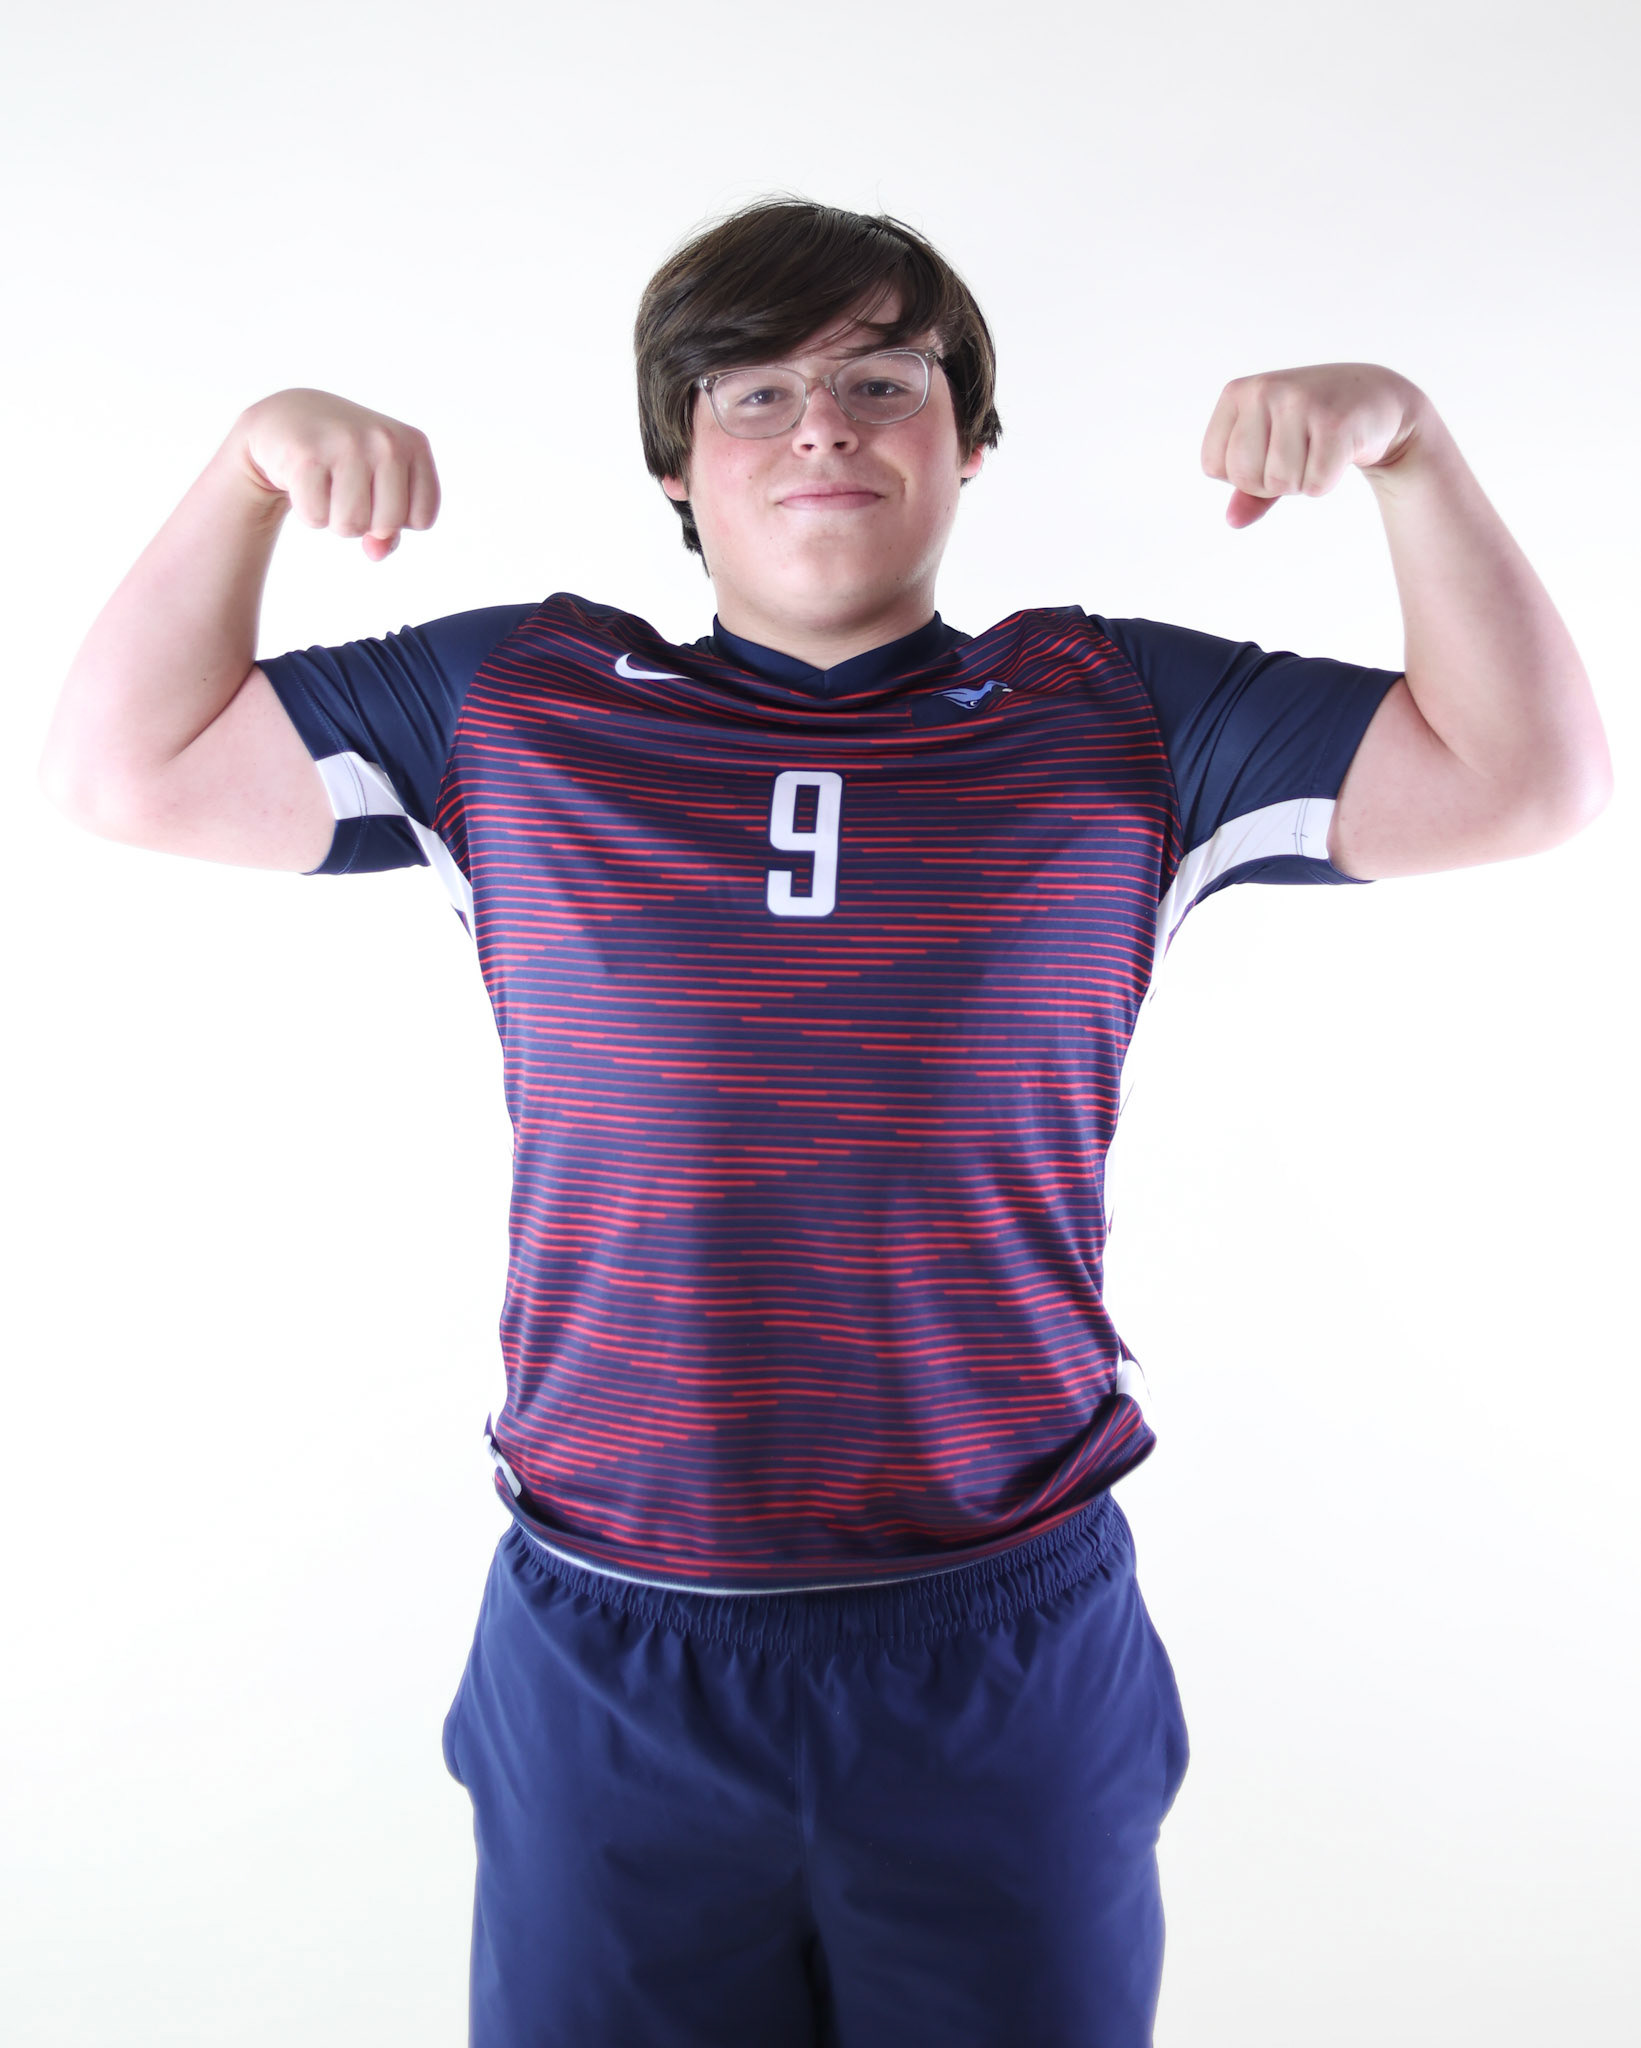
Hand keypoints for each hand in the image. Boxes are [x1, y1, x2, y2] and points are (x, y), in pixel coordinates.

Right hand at [235, 388, 440, 560]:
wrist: (288, 417)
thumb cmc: (345, 460)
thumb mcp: (381, 487)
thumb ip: (391, 530)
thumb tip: (376, 552)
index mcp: (414, 444)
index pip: (423, 519)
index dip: (397, 520)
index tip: (377, 492)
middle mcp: (386, 440)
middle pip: (387, 525)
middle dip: (364, 522)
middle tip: (347, 489)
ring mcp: (347, 443)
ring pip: (351, 526)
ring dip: (334, 519)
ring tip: (327, 485)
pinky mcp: (307, 454)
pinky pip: (316, 517)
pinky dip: (308, 512)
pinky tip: (305, 481)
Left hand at [1201, 364, 1424, 528]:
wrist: (1377, 400)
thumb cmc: (1313, 427)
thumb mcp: (1270, 448)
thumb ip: (1246, 488)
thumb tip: (1233, 520)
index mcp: (1238, 393)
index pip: (1212, 466)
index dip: (1242, 476)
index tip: (1270, 452)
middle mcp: (1264, 390)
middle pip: (1244, 477)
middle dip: (1271, 483)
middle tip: (1298, 454)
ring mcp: (1299, 402)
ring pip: (1280, 483)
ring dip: (1301, 482)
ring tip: (1318, 450)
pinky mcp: (1334, 423)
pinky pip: (1314, 485)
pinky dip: (1325, 482)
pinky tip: (1339, 453)